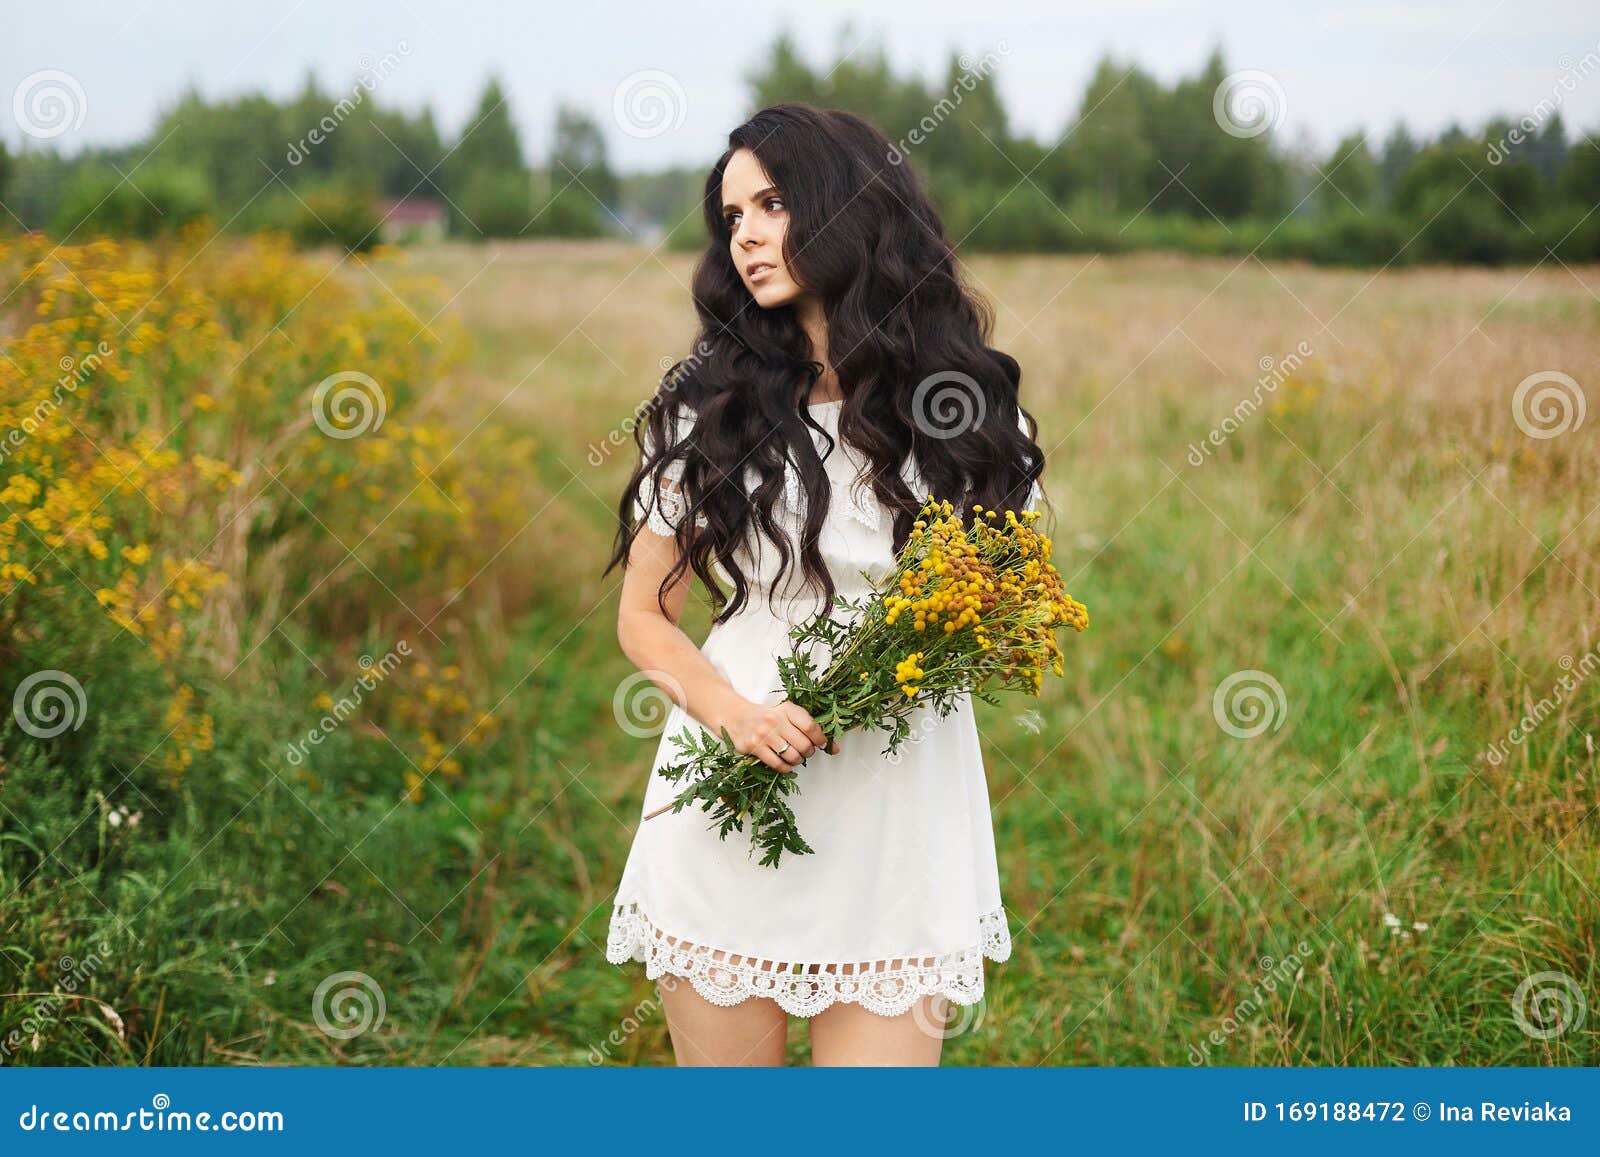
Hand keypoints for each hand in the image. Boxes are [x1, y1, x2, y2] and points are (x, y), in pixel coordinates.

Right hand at [717, 696, 838, 772]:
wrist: (736, 717)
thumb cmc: (767, 716)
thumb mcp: (786, 714)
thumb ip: (808, 727)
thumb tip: (834, 747)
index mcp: (787, 709)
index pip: (811, 726)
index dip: (821, 739)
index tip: (823, 744)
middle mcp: (776, 720)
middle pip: (804, 744)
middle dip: (809, 752)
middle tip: (806, 751)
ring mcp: (764, 734)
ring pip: (792, 756)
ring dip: (798, 761)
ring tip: (796, 757)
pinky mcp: (754, 747)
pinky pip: (777, 764)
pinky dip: (786, 768)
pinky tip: (785, 763)